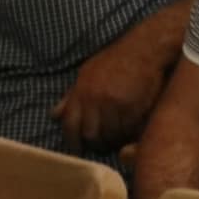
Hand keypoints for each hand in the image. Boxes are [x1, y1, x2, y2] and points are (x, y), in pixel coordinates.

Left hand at [53, 36, 170, 152]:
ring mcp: (114, 104)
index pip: (70, 124)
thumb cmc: (114, 60)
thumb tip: (54, 116)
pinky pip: (128, 131)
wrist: (144, 48)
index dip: (72, 141)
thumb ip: (71, 96)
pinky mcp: (133, 107)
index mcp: (82, 90)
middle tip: (102, 144)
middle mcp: (95, 98)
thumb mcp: (87, 72)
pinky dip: (128, 133)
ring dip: (114, 140)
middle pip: (90, 134)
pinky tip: (130, 129)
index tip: (77, 150)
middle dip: (96, 143)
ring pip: (110, 135)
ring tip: (118, 136)